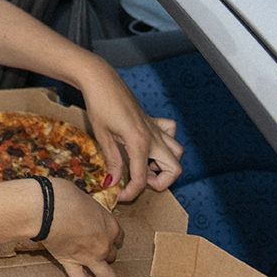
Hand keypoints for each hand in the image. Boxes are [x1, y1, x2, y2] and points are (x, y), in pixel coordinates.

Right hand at [42, 178, 123, 276]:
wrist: (47, 207)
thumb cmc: (64, 196)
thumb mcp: (84, 199)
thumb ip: (89, 211)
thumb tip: (82, 209)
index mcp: (110, 225)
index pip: (119, 237)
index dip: (111, 237)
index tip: (103, 235)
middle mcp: (104, 244)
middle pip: (112, 255)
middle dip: (104, 252)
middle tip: (93, 247)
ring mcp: (90, 257)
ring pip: (107, 276)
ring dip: (103, 275)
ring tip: (98, 274)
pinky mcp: (72, 264)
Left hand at [75, 63, 183, 202]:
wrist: (100, 80)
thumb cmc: (99, 105)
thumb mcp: (103, 136)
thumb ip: (113, 162)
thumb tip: (113, 183)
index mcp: (139, 142)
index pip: (142, 178)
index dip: (132, 192)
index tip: (120, 196)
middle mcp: (153, 136)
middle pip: (174, 169)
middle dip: (160, 182)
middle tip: (139, 179)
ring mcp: (155, 127)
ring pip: (177, 152)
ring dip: (165, 164)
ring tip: (145, 164)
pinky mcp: (152, 120)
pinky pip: (171, 133)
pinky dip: (167, 142)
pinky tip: (150, 145)